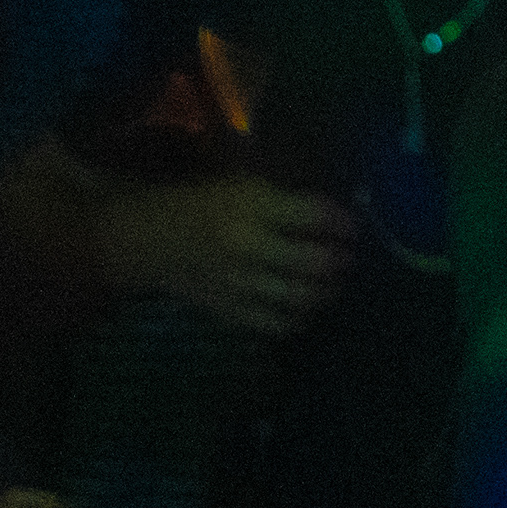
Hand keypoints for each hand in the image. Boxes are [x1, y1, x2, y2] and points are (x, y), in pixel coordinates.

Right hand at [114, 175, 355, 336]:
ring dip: (327, 291)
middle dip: (342, 261)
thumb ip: (290, 201)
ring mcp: (239, 283)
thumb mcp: (247, 184)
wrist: (150, 238)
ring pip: (300, 297)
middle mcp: (248, 246)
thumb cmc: (206, 203)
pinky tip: (308, 307)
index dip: (344, 223)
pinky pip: (276, 323)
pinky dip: (300, 318)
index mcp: (252, 206)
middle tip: (351, 257)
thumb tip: (341, 215)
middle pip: (313, 263)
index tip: (356, 226)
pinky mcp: (230, 310)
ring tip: (336, 282)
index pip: (315, 216)